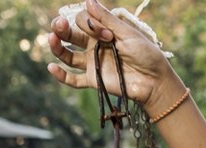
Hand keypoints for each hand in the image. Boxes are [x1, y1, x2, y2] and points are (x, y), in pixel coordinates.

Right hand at [47, 0, 179, 115]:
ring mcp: (92, 63)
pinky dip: (62, 75)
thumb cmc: (145, 54)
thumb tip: (87, 0)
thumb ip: (107, 19)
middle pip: (69, 34)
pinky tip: (52, 67)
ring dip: (57, 46)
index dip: (90, 24)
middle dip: (61, 27)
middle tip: (60, 25)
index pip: (84, 20)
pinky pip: (74, 79)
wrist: (154, 81)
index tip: (109, 35)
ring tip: (51, 39)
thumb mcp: (127, 33)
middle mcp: (93, 45)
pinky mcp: (94, 80)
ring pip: (67, 55)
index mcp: (101, 30)